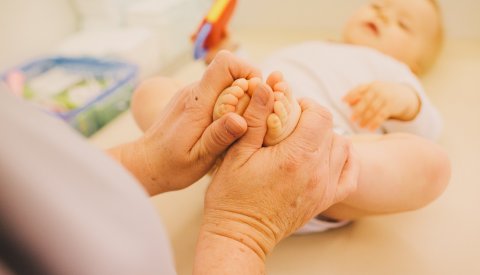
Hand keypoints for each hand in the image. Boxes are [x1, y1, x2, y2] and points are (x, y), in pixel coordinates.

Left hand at [111, 51, 261, 194]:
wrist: (145, 164)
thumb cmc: (171, 166)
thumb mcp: (198, 159)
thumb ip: (219, 137)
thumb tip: (241, 120)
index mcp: (197, 102)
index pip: (225, 64)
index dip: (248, 71)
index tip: (258, 96)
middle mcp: (194, 92)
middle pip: (230, 71)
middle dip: (250, 89)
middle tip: (254, 117)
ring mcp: (192, 94)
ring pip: (226, 82)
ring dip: (241, 98)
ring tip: (242, 126)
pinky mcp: (193, 101)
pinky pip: (218, 92)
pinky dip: (230, 104)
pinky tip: (228, 128)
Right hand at [201, 84, 358, 260]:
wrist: (239, 235)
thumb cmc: (232, 196)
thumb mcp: (237, 153)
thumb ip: (255, 117)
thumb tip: (266, 85)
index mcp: (296, 157)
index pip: (319, 115)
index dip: (305, 104)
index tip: (288, 107)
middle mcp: (317, 172)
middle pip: (331, 129)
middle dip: (312, 119)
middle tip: (290, 124)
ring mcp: (324, 189)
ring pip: (343, 147)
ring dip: (327, 137)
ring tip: (304, 139)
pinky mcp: (325, 201)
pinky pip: (351, 175)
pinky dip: (345, 160)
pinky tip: (328, 156)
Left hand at [343, 82, 420, 130]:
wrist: (405, 95)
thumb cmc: (383, 95)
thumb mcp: (374, 91)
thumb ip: (361, 95)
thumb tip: (347, 102)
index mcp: (371, 85)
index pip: (359, 89)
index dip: (351, 94)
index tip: (343, 101)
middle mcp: (378, 89)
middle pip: (365, 100)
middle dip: (357, 110)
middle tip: (352, 119)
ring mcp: (385, 97)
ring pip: (373, 109)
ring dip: (366, 119)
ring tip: (361, 126)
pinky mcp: (391, 106)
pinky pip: (381, 116)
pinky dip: (375, 123)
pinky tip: (371, 129)